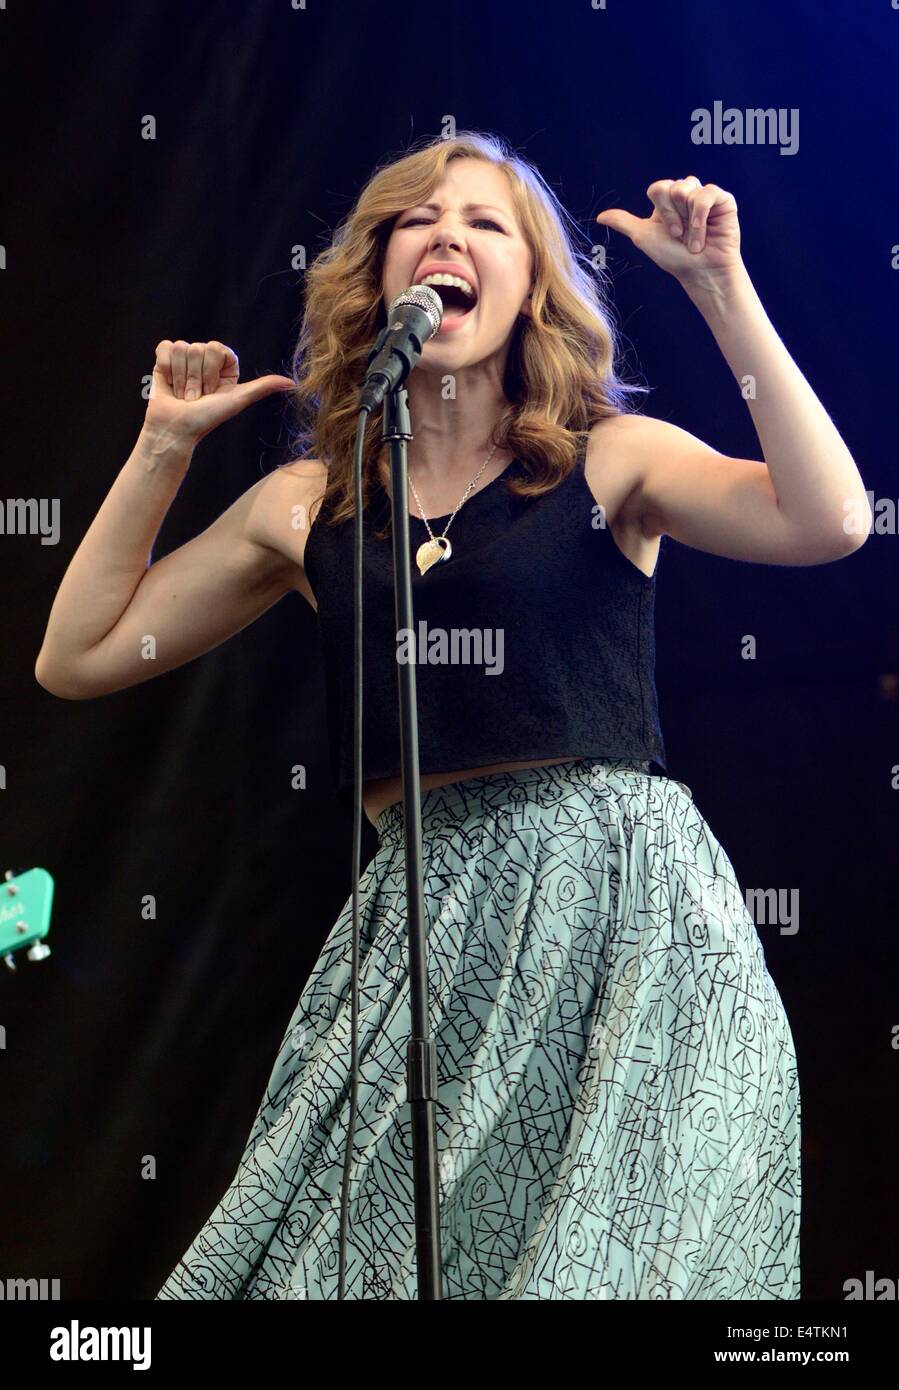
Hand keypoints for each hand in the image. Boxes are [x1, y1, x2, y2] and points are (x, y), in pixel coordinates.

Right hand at [145, 339, 295, 444]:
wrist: (175, 429)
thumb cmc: (206, 418)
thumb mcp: (237, 400)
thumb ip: (263, 387)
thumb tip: (293, 383)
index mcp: (224, 366)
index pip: (216, 348)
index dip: (211, 371)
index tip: (211, 391)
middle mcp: (206, 360)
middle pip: (198, 348)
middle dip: (195, 378)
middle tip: (195, 397)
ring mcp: (185, 358)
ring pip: (181, 348)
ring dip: (180, 377)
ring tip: (182, 394)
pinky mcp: (165, 359)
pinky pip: (166, 347)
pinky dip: (165, 367)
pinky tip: (169, 383)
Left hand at [596, 177, 742, 289]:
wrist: (700, 273)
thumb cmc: (674, 258)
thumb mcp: (644, 238)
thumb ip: (624, 223)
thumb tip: (599, 217)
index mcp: (668, 201)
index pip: (658, 187)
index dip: (662, 212)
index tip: (670, 234)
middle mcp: (686, 195)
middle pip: (672, 187)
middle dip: (674, 216)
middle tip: (682, 236)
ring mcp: (705, 196)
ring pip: (688, 188)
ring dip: (689, 221)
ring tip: (695, 238)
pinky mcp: (723, 200)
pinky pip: (707, 193)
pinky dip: (702, 216)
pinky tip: (705, 233)